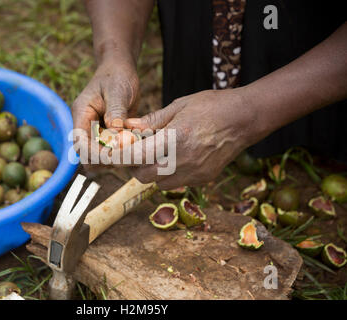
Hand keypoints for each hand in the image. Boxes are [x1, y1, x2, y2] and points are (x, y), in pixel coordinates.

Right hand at [71, 58, 138, 162]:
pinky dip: (121, 152)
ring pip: (99, 155)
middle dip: (104, 159)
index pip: (79, 141)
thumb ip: (115, 112)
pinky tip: (135, 148)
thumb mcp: (118, 91)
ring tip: (133, 152)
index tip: (112, 156)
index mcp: (81, 114)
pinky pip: (111, 150)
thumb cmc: (118, 76)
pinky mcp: (107, 134)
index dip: (92, 153)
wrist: (120, 69)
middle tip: (126, 158)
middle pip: (87, 153)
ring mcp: (95, 130)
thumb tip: (114, 134)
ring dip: (114, 157)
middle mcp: (85, 125)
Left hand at [124, 89, 257, 188]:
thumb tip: (128, 127)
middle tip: (137, 151)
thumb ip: (151, 120)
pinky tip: (176, 158)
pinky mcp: (203, 179)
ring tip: (158, 153)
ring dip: (151, 171)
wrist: (246, 119)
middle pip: (143, 175)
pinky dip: (169, 174)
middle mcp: (183, 161)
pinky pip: (176, 183)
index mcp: (174, 139)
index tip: (110, 155)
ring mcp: (194, 173)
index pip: (136, 156)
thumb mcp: (179, 106)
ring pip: (158, 183)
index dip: (119, 158)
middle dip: (135, 165)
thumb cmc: (212, 106)